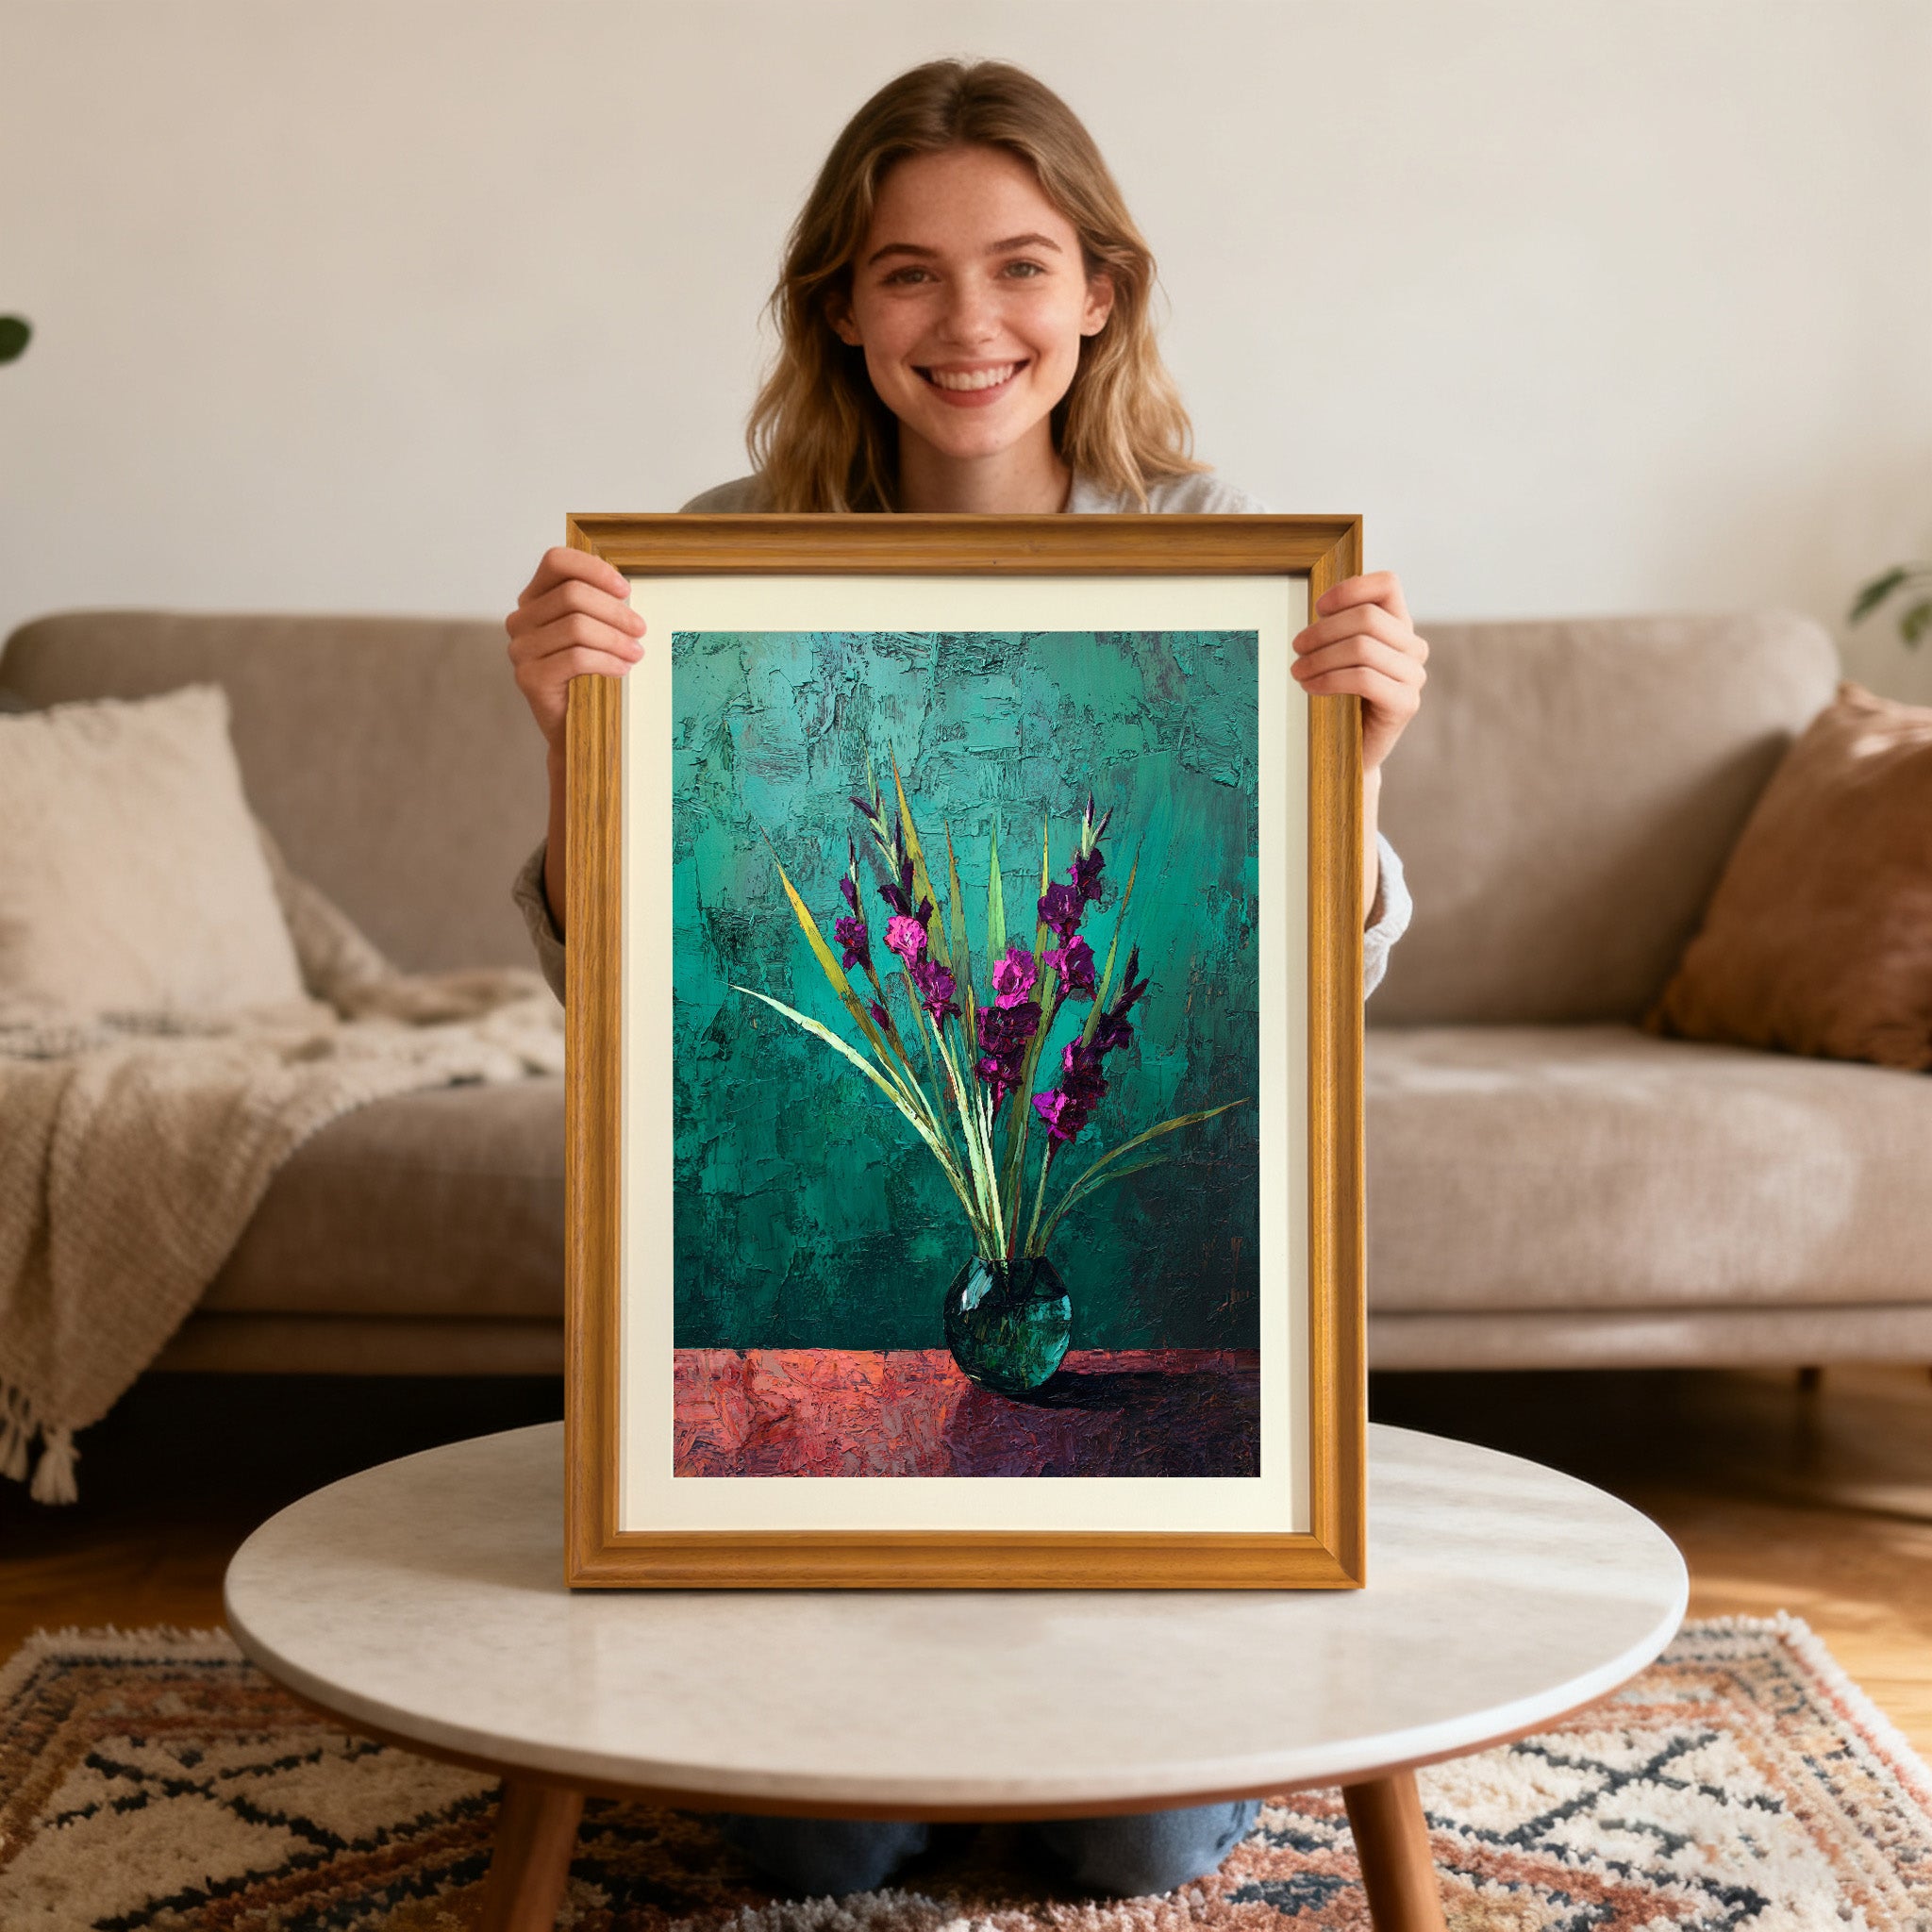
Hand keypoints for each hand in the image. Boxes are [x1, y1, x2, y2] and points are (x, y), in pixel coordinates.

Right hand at [504, 547, 645, 759]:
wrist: (573, 729)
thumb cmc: (587, 676)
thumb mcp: (592, 633)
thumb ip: (597, 605)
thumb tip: (624, 590)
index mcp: (534, 599)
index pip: (556, 562)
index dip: (594, 569)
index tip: (625, 589)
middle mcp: (521, 620)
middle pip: (572, 594)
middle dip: (615, 611)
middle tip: (641, 629)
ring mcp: (521, 649)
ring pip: (576, 626)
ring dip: (615, 638)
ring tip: (636, 652)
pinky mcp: (529, 677)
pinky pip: (576, 658)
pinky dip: (606, 661)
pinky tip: (622, 669)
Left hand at [1290, 571, 1427, 774]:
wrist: (1351, 750)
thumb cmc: (1341, 697)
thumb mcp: (1340, 655)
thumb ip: (1340, 628)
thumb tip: (1321, 607)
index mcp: (1400, 626)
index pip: (1387, 585)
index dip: (1350, 589)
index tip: (1318, 607)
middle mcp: (1413, 647)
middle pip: (1366, 617)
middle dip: (1322, 631)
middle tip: (1296, 647)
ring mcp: (1413, 676)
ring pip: (1361, 647)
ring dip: (1320, 657)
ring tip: (1297, 670)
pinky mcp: (1406, 703)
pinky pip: (1362, 679)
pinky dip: (1329, 679)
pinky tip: (1310, 686)